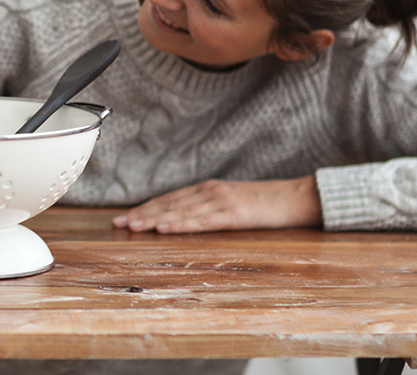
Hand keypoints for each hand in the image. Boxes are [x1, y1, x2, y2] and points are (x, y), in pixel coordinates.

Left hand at [111, 177, 321, 233]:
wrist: (299, 197)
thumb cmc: (268, 203)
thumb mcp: (234, 203)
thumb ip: (211, 208)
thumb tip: (187, 219)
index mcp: (209, 189)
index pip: (170, 199)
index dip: (145, 208)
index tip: (124, 217)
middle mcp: (210, 191)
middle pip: (168, 204)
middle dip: (141, 213)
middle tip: (117, 224)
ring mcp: (221, 201)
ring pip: (179, 211)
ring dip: (153, 219)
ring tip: (132, 226)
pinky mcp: (234, 214)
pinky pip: (201, 220)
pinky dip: (179, 224)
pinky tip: (163, 228)